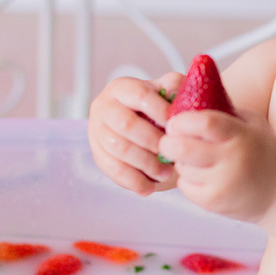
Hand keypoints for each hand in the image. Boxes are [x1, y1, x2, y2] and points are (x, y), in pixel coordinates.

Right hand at [88, 71, 183, 195]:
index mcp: (121, 88)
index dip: (160, 111)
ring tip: (166, 173)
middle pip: (126, 124)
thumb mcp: (167, 94)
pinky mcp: (98, 154)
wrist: (143, 127)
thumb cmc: (158, 109)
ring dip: (145, 164)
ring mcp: (97, 132)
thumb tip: (175, 90)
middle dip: (152, 141)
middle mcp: (103, 107)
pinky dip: (133, 181)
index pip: (140, 96)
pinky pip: (112, 169)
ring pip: (119, 149)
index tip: (178, 127)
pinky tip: (149, 188)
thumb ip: (174, 86)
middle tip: (172, 153)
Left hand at [158, 110, 275, 222]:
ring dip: (180, 161)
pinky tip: (201, 175)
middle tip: (169, 139)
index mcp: (241, 136)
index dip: (182, 120)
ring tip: (193, 158)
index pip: (204, 122)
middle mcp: (231, 160)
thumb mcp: (252, 124)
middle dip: (168, 142)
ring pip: (182, 168)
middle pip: (182, 148)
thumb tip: (190, 95)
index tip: (174, 121)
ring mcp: (222, 184)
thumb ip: (224, 111)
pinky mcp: (214, 202)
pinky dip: (187, 179)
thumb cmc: (264, 150)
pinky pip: (185, 187)